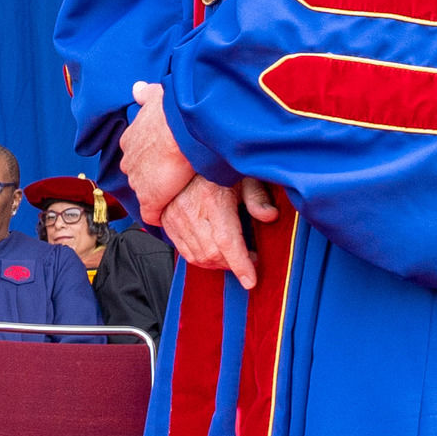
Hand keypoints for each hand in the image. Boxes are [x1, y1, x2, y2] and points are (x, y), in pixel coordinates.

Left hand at [118, 83, 198, 223]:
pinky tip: (168, 216)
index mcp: (130, 140)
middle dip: (152, 175)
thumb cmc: (172, 110)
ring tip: (177, 193)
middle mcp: (129, 161)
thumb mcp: (157, 96)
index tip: (163, 157)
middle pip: (138, 173)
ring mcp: (138, 182)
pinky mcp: (150, 199)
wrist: (181, 127)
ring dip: (159, 193)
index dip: (149, 156)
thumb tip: (137, 88)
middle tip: (173, 173)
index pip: (135, 153)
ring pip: (145, 192)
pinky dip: (159, 215)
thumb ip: (146, 94)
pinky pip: (151, 213)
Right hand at [159, 174, 281, 290]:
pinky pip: (184, 251)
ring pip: (198, 256)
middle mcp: (191, 210)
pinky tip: (214, 252)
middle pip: (212, 253)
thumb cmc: (217, 166)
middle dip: (232, 265)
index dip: (240, 265)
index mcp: (213, 198)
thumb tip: (269, 216)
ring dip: (218, 263)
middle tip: (249, 259)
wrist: (184, 155)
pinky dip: (201, 258)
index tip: (250, 280)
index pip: (227, 241)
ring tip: (233, 256)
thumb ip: (257, 196)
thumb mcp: (243, 175)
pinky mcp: (167, 221)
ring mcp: (175, 217)